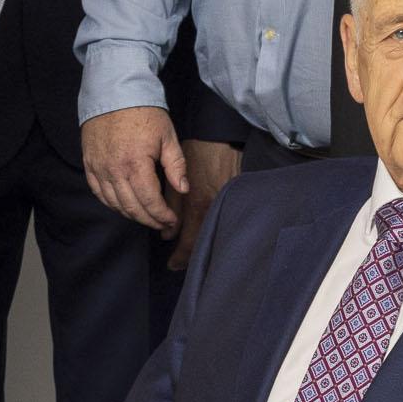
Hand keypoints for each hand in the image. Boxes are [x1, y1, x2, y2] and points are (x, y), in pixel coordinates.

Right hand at [82, 107, 184, 229]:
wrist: (113, 93)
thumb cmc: (143, 112)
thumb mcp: (167, 136)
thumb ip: (176, 165)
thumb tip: (183, 189)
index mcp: (136, 164)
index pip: (150, 202)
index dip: (162, 216)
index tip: (171, 220)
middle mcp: (114, 170)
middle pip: (132, 208)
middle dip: (149, 220)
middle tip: (162, 223)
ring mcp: (99, 168)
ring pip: (114, 204)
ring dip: (131, 214)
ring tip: (145, 216)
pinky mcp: (89, 164)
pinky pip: (98, 193)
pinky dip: (111, 204)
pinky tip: (123, 205)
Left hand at [169, 139, 242, 271]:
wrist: (220, 137)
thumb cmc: (195, 155)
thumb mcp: (176, 180)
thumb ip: (171, 206)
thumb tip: (166, 232)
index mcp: (198, 205)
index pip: (190, 241)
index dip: (180, 256)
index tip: (172, 264)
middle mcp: (216, 209)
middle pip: (204, 242)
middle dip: (190, 255)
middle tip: (179, 263)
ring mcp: (228, 205)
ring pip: (213, 234)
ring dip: (200, 244)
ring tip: (188, 252)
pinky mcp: (236, 200)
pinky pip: (222, 222)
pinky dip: (212, 231)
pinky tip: (205, 234)